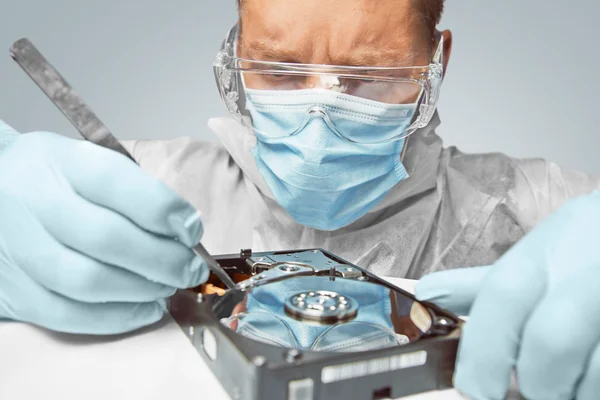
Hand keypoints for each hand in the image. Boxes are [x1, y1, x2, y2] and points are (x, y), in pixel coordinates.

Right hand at [0, 121, 207, 334]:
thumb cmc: (55, 179)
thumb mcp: (90, 162)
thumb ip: (135, 191)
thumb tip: (183, 231)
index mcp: (63, 163)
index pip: (116, 183)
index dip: (163, 209)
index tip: (191, 228)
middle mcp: (37, 203)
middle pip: (107, 239)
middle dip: (164, 260)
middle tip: (191, 269)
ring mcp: (21, 249)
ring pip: (89, 282)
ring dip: (143, 290)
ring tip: (169, 287)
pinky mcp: (16, 290)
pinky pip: (69, 315)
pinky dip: (118, 318)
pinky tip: (147, 309)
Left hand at [416, 192, 599, 399]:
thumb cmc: (584, 249)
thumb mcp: (535, 255)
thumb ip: (481, 283)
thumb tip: (426, 293)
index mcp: (544, 251)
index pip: (503, 295)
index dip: (483, 351)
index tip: (475, 389)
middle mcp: (587, 270)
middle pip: (551, 340)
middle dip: (536, 383)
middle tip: (531, 392)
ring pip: (595, 372)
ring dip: (574, 393)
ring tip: (567, 384)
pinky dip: (597, 388)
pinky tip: (590, 378)